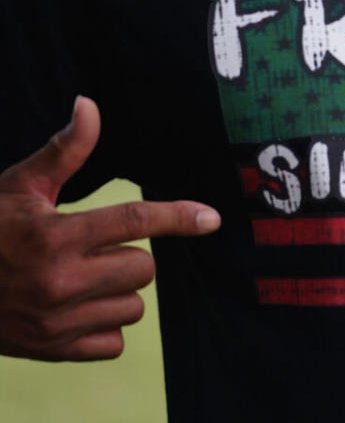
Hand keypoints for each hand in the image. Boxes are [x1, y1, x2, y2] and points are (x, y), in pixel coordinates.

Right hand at [0, 96, 219, 359]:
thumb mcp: (19, 186)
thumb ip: (64, 151)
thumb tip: (89, 104)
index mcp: (53, 235)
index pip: (135, 220)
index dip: (179, 217)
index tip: (212, 218)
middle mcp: (58, 281)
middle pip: (143, 267)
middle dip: (127, 255)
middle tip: (93, 249)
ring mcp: (56, 321)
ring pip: (133, 306)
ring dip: (118, 292)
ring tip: (81, 278)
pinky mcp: (53, 351)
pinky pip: (114, 342)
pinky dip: (104, 326)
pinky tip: (76, 309)